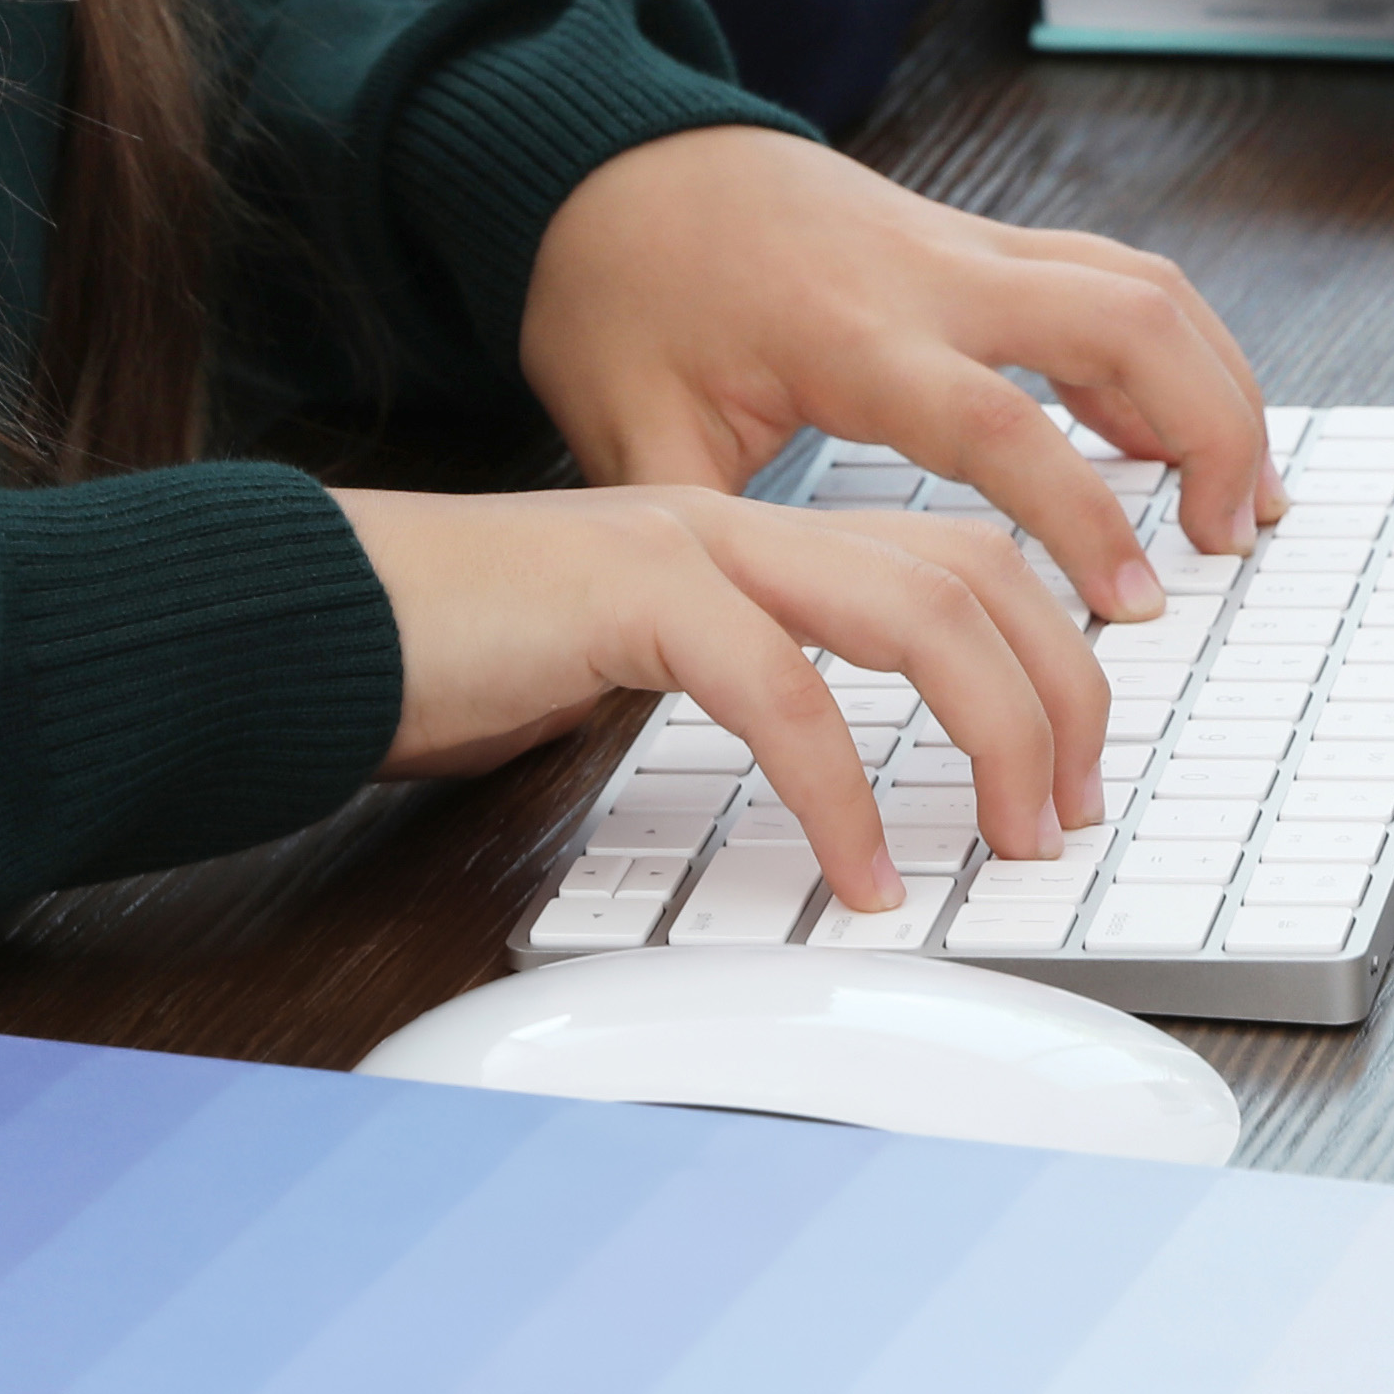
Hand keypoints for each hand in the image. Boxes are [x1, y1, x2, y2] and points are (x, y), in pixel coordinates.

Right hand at [335, 481, 1102, 908]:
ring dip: (993, 729)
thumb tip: (827, 770)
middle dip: (1055, 686)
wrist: (317, 614)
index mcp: (749, 531)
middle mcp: (739, 522)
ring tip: (1013, 835)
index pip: (947, 553)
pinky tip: (862, 871)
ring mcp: (692, 547)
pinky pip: (782, 693)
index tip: (1076, 746)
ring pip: (913, 609)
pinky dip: (842, 794)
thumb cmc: (454, 653)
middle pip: (966, 567)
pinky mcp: (635, 595)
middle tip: (1072, 803)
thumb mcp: (629, 670)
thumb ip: (731, 688)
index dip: (1040, 642)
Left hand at [515, 124, 1281, 614]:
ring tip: (1243, 496)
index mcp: (850, 334)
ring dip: (1215, 381)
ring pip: (1142, 286)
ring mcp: (964, 246)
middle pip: (1127, 321)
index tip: (1136, 600)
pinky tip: (1173, 433)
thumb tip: (744, 661)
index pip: (1005, 424)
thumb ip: (705, 540)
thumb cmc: (617, 292)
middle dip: (1212, 426)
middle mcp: (931, 274)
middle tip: (1230, 541)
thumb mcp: (629, 432)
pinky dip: (1169, 350)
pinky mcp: (975, 241)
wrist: (612, 159)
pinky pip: (1109, 278)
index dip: (1086, 516)